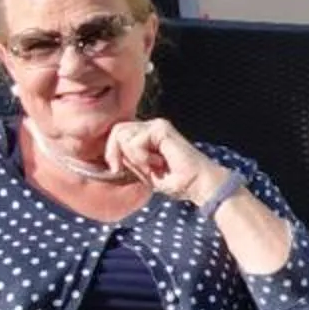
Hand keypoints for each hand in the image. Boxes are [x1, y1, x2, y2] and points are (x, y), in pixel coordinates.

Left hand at [102, 118, 218, 202]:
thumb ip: (128, 160)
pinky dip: (141, 157)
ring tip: (150, 166)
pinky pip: (135, 142)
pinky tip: (158, 163)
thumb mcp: (143, 171)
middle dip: (113, 152)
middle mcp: (151, 126)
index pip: (118, 134)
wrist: (197, 184)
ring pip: (122, 134)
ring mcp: (156, 126)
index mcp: (146, 135)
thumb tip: (112, 156)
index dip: (111, 152)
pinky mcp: (161, 129)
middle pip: (117, 130)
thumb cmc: (175, 181)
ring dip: (132, 156)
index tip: (116, 171)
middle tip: (122, 170)